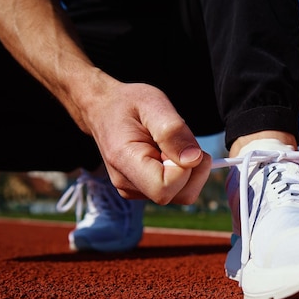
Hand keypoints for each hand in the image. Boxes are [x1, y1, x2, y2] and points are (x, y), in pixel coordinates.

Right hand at [79, 78, 211, 203]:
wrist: (105, 109)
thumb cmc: (128, 104)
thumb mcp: (153, 104)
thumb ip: (173, 131)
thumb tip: (193, 160)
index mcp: (124, 162)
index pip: (165, 188)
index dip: (184, 167)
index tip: (177, 141)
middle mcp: (128, 184)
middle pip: (180, 194)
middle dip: (193, 167)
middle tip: (177, 139)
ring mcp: (136, 190)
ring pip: (183, 193)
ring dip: (190, 168)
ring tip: (170, 144)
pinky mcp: (145, 190)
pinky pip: (179, 189)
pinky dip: (184, 171)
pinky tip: (167, 152)